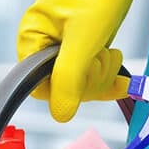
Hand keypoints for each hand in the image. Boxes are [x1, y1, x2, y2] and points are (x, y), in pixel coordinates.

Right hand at [18, 0, 137, 121]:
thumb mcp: (84, 36)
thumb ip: (70, 76)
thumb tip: (61, 113)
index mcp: (33, 38)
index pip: (42, 86)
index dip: (67, 88)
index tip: (88, 77)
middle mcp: (44, 41)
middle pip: (62, 85)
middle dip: (90, 79)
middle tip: (104, 58)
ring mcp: (64, 41)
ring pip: (79, 78)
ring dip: (101, 72)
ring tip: (111, 53)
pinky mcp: (82, 38)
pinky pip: (89, 67)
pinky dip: (106, 69)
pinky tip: (115, 62)